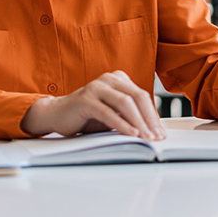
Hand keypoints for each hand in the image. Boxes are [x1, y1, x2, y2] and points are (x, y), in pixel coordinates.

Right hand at [20, 71, 166, 140]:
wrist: (57, 113)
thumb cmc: (86, 115)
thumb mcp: (112, 113)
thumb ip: (128, 115)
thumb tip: (152, 129)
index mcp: (118, 79)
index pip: (142, 96)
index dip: (153, 115)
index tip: (160, 132)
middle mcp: (108, 79)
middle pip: (137, 97)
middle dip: (149, 118)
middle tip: (156, 136)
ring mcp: (96, 87)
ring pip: (125, 103)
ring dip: (138, 122)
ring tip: (146, 137)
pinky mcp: (86, 99)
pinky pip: (108, 112)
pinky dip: (121, 124)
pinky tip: (130, 133)